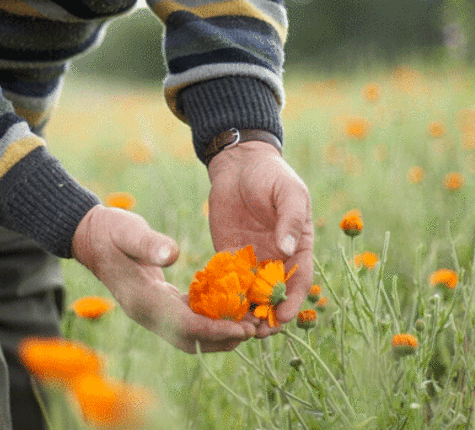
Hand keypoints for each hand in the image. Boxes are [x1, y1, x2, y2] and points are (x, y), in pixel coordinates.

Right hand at [72, 205, 256, 352]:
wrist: (92, 237)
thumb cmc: (111, 231)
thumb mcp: (128, 231)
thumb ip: (148, 243)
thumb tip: (172, 254)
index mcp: (142, 300)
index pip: (184, 326)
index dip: (214, 330)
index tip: (242, 328)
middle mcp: (148, 313)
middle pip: (191, 340)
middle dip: (223, 339)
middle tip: (254, 330)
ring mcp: (153, 311)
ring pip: (192, 334)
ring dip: (220, 334)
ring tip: (250, 324)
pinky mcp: (160, 303)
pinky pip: (189, 319)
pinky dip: (212, 320)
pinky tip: (232, 309)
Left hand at [207, 141, 313, 337]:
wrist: (239, 164)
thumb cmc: (271, 175)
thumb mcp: (288, 193)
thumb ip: (290, 220)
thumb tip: (287, 248)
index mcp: (298, 247)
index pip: (299, 281)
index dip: (293, 301)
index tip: (283, 317)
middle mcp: (276, 258)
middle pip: (275, 295)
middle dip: (268, 315)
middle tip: (257, 333)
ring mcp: (252, 258)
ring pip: (251, 293)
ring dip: (246, 311)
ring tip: (235, 327)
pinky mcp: (229, 255)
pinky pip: (228, 280)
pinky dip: (225, 296)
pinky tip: (215, 308)